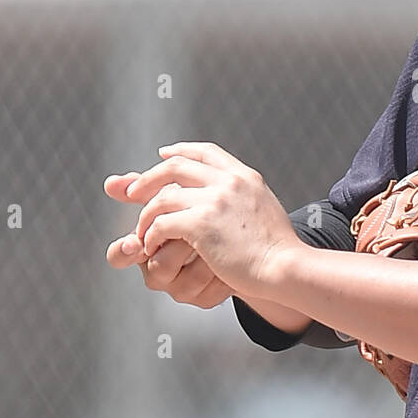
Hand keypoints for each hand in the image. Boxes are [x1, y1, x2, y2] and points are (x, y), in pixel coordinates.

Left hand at [114, 143, 301, 300]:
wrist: (286, 266)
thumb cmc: (278, 249)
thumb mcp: (264, 209)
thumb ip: (243, 198)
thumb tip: (230, 199)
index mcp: (244, 176)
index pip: (205, 152)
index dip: (180, 150)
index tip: (163, 155)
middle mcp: (229, 182)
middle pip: (175, 166)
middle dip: (148, 178)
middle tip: (132, 193)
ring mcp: (214, 200)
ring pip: (162, 197)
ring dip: (145, 215)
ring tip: (142, 232)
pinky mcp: (201, 224)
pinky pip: (161, 223)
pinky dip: (151, 235)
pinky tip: (152, 247)